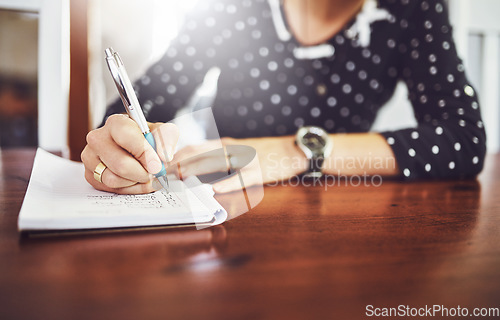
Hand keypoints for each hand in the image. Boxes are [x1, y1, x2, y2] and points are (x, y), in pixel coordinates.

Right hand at [81, 114, 178, 193]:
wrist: (140, 149)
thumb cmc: (149, 139)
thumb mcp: (164, 133)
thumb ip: (168, 139)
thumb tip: (163, 156)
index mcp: (116, 123)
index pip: (125, 136)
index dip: (143, 153)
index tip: (156, 164)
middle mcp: (98, 138)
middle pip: (120, 164)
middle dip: (142, 173)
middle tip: (154, 173)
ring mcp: (90, 157)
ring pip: (113, 180)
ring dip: (135, 182)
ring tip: (145, 175)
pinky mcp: (90, 174)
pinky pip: (109, 189)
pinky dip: (128, 189)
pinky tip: (136, 181)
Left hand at [172, 136, 307, 192]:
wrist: (289, 151)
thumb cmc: (261, 154)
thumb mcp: (236, 151)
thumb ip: (216, 156)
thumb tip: (191, 165)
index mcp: (224, 145)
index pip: (194, 147)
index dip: (176, 155)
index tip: (162, 165)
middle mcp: (232, 149)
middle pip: (200, 154)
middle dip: (179, 163)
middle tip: (164, 174)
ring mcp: (245, 159)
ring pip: (216, 162)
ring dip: (196, 169)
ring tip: (180, 178)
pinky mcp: (258, 172)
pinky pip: (240, 178)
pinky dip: (227, 184)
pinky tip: (215, 190)